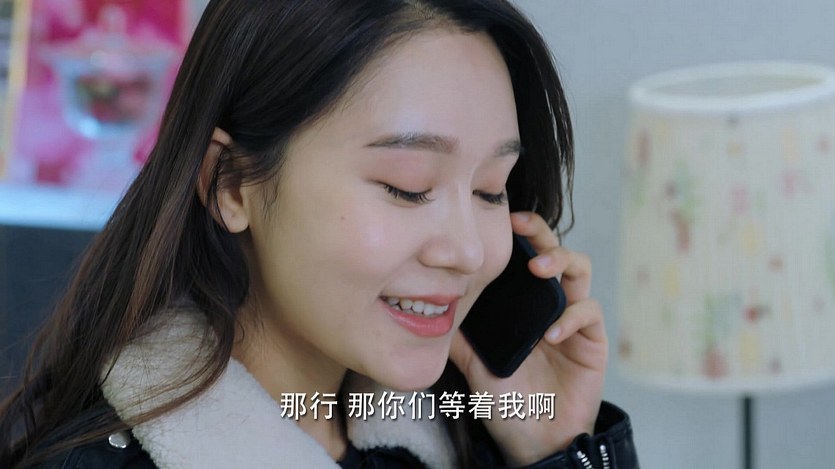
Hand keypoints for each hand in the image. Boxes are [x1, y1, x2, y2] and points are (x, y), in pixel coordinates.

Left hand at [449, 211, 607, 465]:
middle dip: (540, 233)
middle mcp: (549, 305)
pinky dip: (570, 317)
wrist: (534, 442)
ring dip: (561, 261)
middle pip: (554, 251)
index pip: (523, 257)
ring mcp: (573, 321)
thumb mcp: (474, 365)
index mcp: (522, 305)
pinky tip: (551, 334)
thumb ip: (460, 336)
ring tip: (538, 269)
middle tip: (522, 226)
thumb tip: (430, 309)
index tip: (500, 218)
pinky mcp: (592, 342)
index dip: (517, 234)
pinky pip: (589, 313)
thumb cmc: (506, 402)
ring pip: (579, 270)